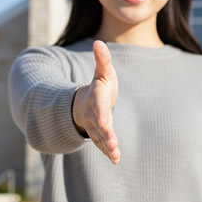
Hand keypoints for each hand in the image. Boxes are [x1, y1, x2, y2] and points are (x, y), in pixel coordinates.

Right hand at [72, 40, 119, 164]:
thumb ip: (102, 59)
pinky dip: (108, 152)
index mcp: (96, 97)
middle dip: (106, 134)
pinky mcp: (99, 135)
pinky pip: (102, 145)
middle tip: (113, 143)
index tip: (105, 121)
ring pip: (100, 137)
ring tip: (116, 155)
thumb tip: (99, 42)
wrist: (85, 103)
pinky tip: (116, 159)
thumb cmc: (100, 86)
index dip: (102, 112)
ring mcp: (94, 126)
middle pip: (99, 125)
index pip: (99, 104)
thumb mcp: (103, 72)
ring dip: (108, 146)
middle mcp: (93, 113)